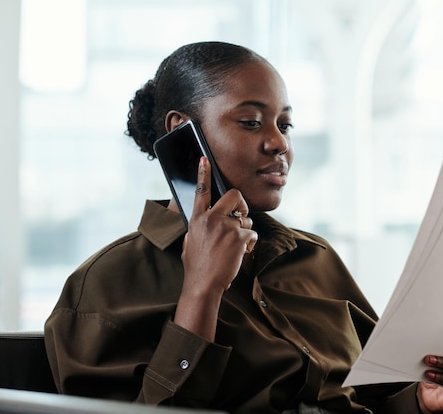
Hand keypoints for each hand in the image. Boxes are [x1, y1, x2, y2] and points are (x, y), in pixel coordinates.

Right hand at [174, 157, 257, 340]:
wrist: (203, 284)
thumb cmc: (197, 266)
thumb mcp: (190, 241)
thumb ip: (200, 227)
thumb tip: (208, 222)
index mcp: (197, 219)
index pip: (200, 191)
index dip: (203, 173)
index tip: (205, 159)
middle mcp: (211, 219)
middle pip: (234, 195)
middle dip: (241, 204)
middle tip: (241, 215)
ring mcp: (226, 227)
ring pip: (246, 220)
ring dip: (245, 232)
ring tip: (235, 247)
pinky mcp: (239, 237)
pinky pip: (252, 234)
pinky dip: (249, 245)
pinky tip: (240, 253)